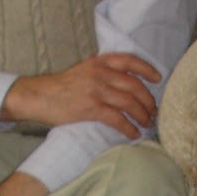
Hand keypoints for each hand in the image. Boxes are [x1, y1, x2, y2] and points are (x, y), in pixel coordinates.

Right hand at [1, 52, 160, 135]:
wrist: (38, 96)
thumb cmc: (61, 88)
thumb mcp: (83, 71)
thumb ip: (102, 73)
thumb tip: (124, 85)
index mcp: (99, 62)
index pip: (129, 61)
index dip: (146, 69)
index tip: (158, 78)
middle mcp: (99, 73)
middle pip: (134, 85)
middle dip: (148, 100)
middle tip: (153, 111)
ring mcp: (96, 90)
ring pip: (129, 102)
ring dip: (142, 115)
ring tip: (147, 123)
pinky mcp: (91, 108)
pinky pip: (118, 119)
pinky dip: (129, 128)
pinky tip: (134, 134)